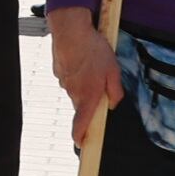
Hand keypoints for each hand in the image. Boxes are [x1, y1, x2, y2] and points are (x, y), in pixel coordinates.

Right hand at [48, 5, 121, 145]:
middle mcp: (74, 92)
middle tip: (100, 84)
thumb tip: (113, 104)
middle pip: (81, 105)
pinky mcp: (59, 72)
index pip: (81, 124)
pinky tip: (82, 61)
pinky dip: (77, 74)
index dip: (80, 137)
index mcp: (88, 96)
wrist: (70, 30)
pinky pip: (70, 79)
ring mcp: (64, 82)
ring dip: (84, 84)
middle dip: (90, 100)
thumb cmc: (94, 51)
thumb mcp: (114, 71)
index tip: (81, 145)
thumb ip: (115, 92)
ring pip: (76, 90)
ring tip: (92, 66)